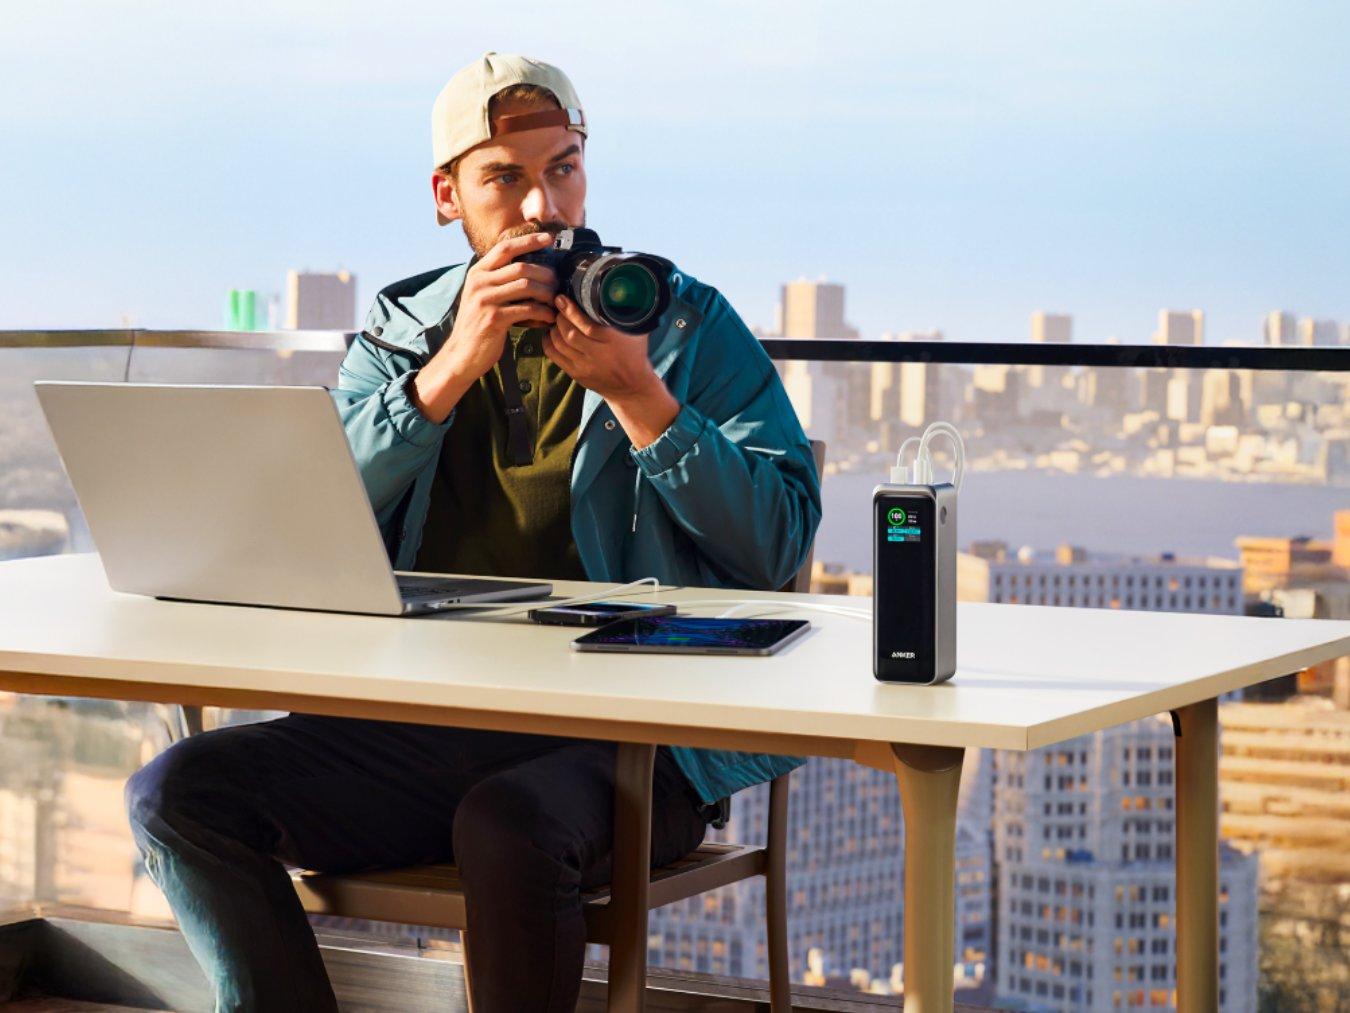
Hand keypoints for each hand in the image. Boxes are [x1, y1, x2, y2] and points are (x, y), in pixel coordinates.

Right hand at [412, 231, 557, 422]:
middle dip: (545, 274)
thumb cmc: (479, 325)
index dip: (528, 241)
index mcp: (477, 273)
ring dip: (547, 293)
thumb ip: (499, 280)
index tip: (549, 238)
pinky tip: (549, 318)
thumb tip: (529, 268)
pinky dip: (542, 313)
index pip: (505, 248)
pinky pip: (526, 309)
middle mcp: (479, 282)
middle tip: (558, 282)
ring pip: (526, 286)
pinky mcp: (493, 319)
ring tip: (556, 301)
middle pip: (521, 267)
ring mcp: (485, 300)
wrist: (462, 354)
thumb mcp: (483, 296)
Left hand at [544, 295, 679, 448]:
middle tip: (558, 306)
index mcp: (612, 341)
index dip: (570, 310)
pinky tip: (550, 334)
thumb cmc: (635, 353)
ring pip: (559, 344)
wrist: (632, 387)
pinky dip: (549, 343)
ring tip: (555, 319)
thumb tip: (624, 286)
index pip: (586, 324)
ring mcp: (585, 366)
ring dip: (553, 329)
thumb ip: (629, 311)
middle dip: (559, 317)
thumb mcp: (638, 331)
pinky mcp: (577, 374)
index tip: (561, 298)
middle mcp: (597, 355)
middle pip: (569, 334)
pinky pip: (555, 357)